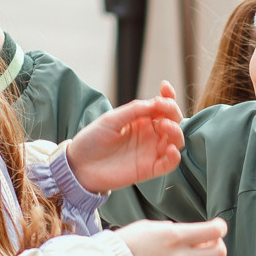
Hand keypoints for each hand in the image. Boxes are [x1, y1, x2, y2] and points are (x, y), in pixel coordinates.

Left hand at [66, 81, 185, 192]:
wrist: (79, 165)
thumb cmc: (92, 140)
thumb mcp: (111, 119)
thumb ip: (134, 110)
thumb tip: (156, 102)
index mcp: (140, 120)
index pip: (161, 107)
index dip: (168, 96)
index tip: (165, 87)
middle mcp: (148, 135)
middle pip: (173, 121)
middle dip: (173, 112)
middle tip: (163, 110)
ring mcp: (150, 152)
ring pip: (176, 141)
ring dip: (176, 132)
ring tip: (165, 127)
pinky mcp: (149, 169)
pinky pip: (169, 164)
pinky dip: (175, 157)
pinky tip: (171, 149)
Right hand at [114, 217, 226, 255]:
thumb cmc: (129, 243)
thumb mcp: (152, 226)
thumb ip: (176, 230)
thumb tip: (193, 234)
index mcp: (175, 236)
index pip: (213, 231)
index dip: (220, 227)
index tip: (217, 226)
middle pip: (219, 252)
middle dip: (218, 245)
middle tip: (209, 243)